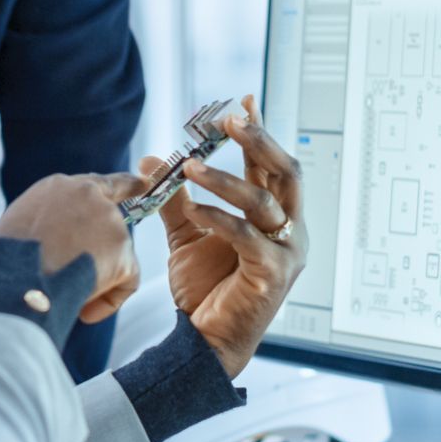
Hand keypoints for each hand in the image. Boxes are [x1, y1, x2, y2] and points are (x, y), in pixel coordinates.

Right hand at [0, 171, 144, 323]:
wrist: (12, 279)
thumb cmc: (3, 262)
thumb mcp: (19, 227)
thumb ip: (48, 224)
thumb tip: (59, 246)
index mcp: (59, 187)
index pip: (98, 183)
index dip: (121, 186)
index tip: (141, 183)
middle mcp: (88, 194)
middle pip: (111, 220)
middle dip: (103, 248)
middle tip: (80, 275)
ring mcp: (109, 219)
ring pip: (116, 254)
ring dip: (96, 276)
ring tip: (62, 293)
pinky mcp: (122, 247)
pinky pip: (127, 279)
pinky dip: (110, 298)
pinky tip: (85, 310)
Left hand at [155, 95, 306, 377]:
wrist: (204, 342)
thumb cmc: (204, 289)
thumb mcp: (186, 235)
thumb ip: (174, 199)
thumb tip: (151, 159)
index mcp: (274, 216)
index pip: (270, 164)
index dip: (260, 130)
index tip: (243, 99)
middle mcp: (289, 230)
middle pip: (285, 171)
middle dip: (259, 140)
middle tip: (229, 119)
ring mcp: (286, 252)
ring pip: (263, 200)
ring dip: (226, 178)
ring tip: (190, 165)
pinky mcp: (272, 274)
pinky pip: (247, 236)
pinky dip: (218, 218)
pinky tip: (193, 209)